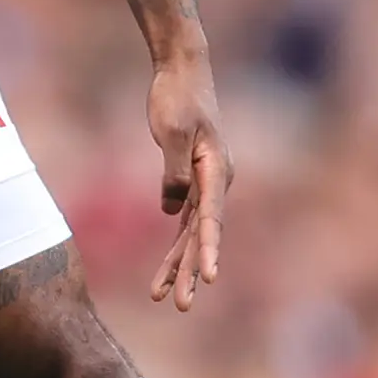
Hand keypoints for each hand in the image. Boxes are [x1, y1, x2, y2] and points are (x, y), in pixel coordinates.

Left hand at [142, 53, 227, 311]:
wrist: (182, 71)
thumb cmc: (178, 97)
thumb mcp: (172, 132)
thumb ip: (174, 172)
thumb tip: (171, 211)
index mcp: (216, 170)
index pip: (211, 218)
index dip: (207, 250)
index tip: (209, 278)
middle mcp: (215, 182)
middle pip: (201, 235)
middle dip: (189, 272)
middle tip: (180, 306)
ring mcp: (205, 183)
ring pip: (191, 233)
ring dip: (178, 265)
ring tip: (161, 297)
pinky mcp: (191, 179)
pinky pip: (184, 220)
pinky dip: (175, 243)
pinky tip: (165, 268)